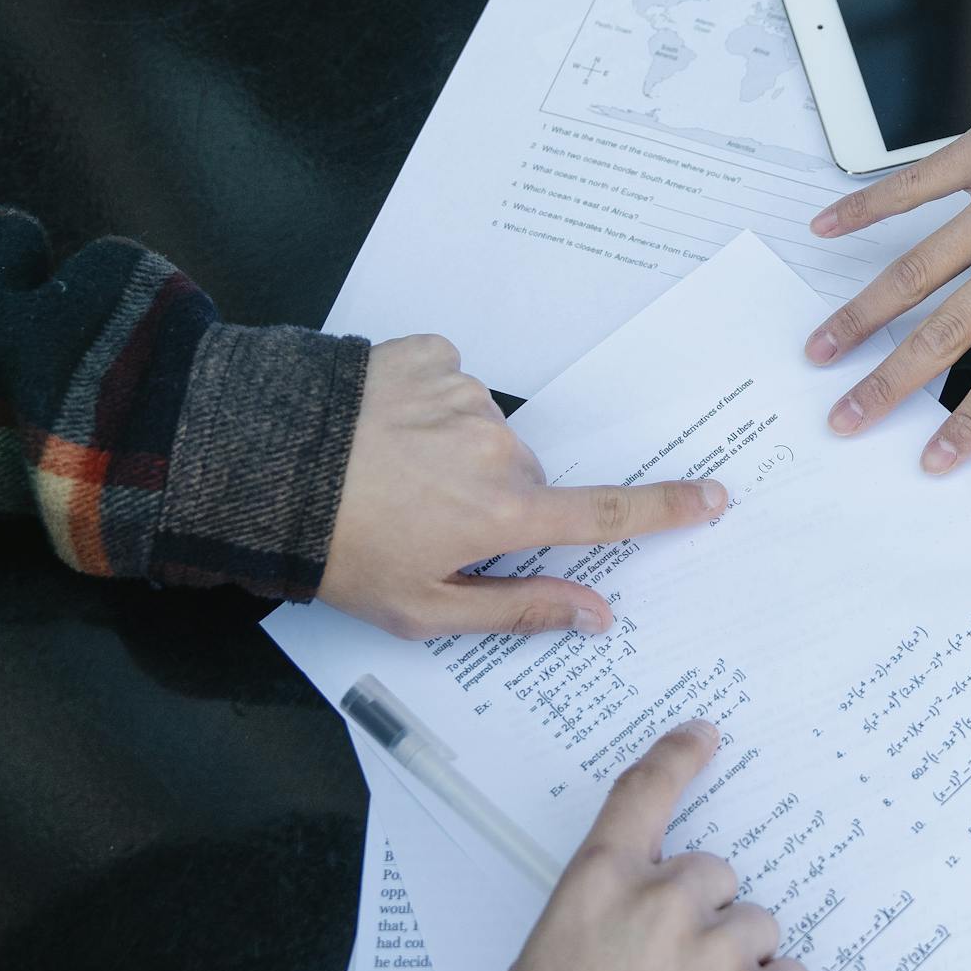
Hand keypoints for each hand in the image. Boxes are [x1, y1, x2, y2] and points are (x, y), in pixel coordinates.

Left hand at [318, 334, 727, 639]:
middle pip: (526, 479)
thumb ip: (520, 609)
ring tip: (385, 475)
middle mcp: (496, 448)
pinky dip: (423, 404)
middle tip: (423, 523)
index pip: (604, 517)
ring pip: (483, 432)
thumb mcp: (422, 610)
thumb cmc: (336, 553)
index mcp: (502, 513)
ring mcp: (462, 395)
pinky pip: (446, 382)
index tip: (715, 498)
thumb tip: (597, 614)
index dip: (666, 511)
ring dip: (451, 453)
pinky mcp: (425, 356)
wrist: (254, 467)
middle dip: (493, 502)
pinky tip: (378, 430)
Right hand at [495, 721, 809, 970]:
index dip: (676, 757)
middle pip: (713, 875)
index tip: (703, 735)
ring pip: (755, 927)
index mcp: (599, 884)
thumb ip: (602, 910)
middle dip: (702, 917)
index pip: (643, 794)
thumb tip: (641, 898)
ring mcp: (719, 948)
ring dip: (736, 964)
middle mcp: (663, 901)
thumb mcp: (547, 961)